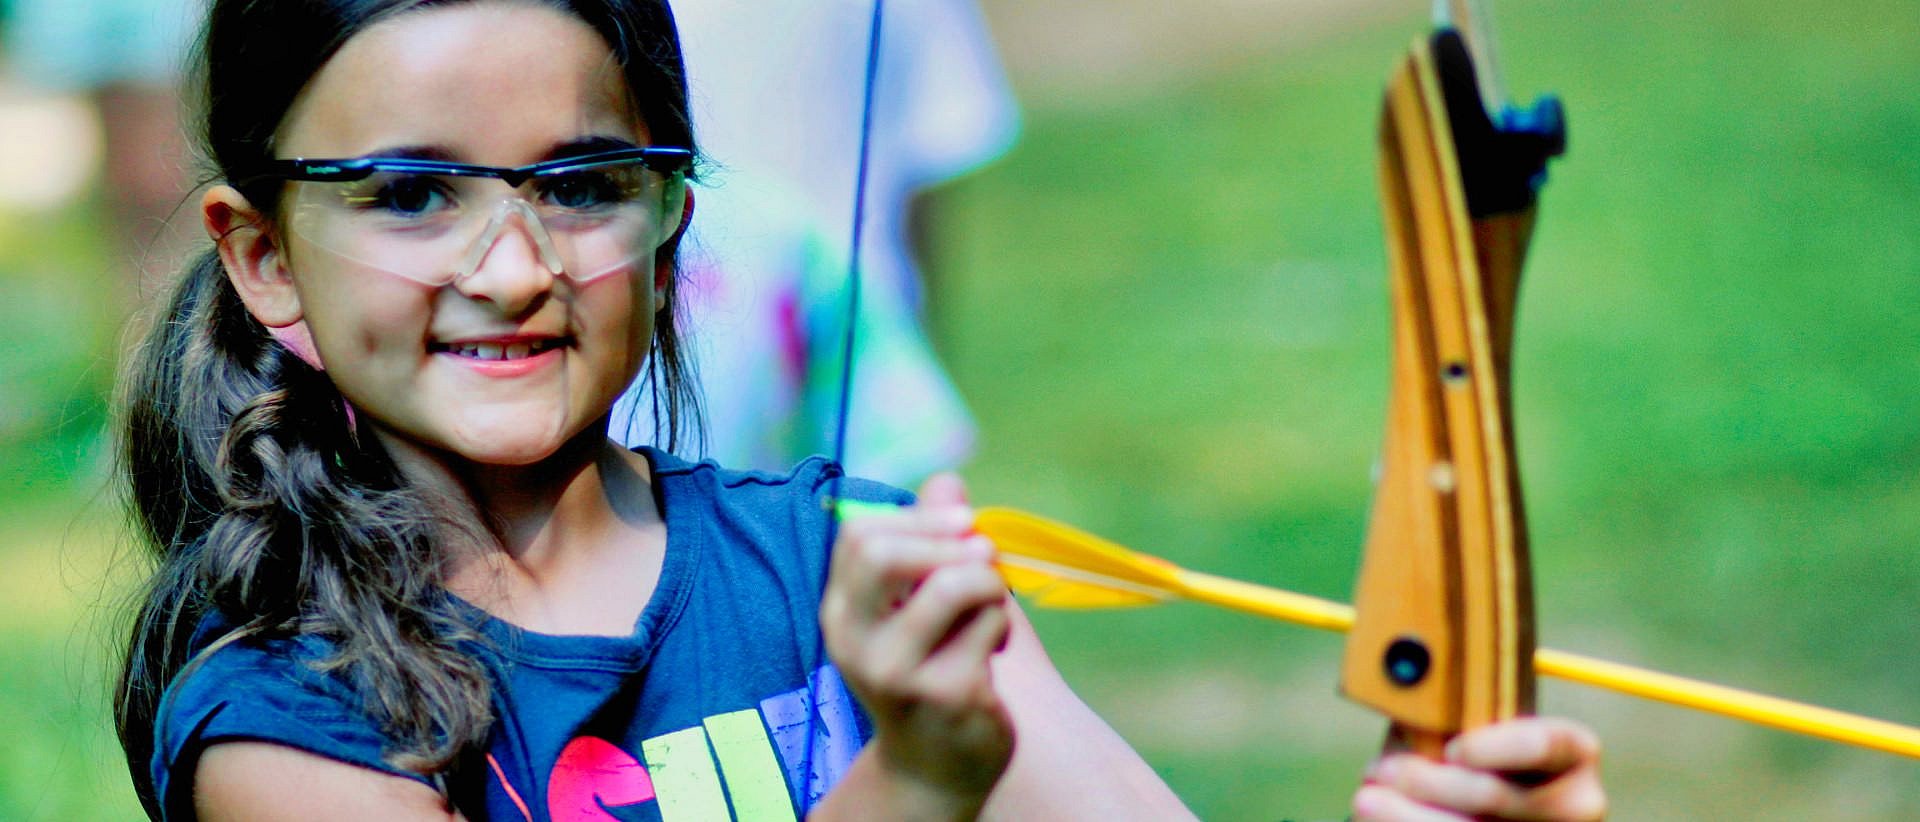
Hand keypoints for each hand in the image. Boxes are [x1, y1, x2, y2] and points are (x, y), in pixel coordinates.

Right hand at [819, 473, 1013, 815]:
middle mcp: (856, 641)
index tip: (962, 524)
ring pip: (953, 583)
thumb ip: (932, 542)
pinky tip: (995, 652)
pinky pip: (990, 623)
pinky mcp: (944, 692)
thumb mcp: (924, 603)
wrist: (938, 764)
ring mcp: (896, 671)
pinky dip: (1004, 625)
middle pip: (883, 554)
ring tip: (991, 609)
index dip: (920, 519)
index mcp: (843, 611)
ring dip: (989, 583)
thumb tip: (946, 480)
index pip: (860, 536)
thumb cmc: (936, 667)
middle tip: (983, 556)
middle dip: (948, 540)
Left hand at [1353, 717, 1605, 820]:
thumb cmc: (1460, 754)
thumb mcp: (1461, 724)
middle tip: (1381, 769)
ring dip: (1408, 816)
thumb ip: (1448, 710)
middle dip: (1429, 782)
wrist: (1466, 800)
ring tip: (1366, 799)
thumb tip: (1402, 697)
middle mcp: (1575, 804)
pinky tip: (1374, 820)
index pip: (1544, 743)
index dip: (1496, 746)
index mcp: (1572, 752)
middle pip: (1496, 796)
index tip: (1452, 747)